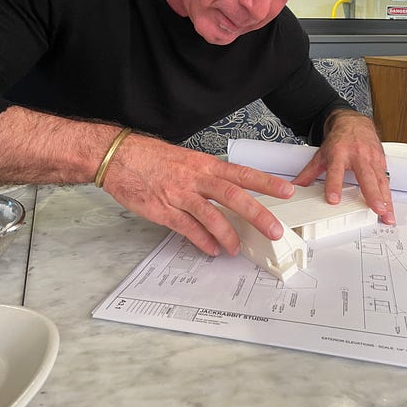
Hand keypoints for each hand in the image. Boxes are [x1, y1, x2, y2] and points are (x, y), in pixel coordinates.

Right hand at [103, 134, 294, 255]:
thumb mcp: (187, 160)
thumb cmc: (153, 158)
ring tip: (236, 248)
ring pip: (211, 216)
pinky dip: (202, 241)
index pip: (242, 173)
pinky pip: (187, 229)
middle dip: (257, 214)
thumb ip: (208, 177)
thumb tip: (229, 194)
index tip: (287, 190)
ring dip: (228, 235)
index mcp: (204, 164)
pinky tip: (211, 249)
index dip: (266, 182)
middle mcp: (196, 178)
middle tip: (273, 229)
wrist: (119, 157)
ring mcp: (180, 195)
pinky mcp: (163, 210)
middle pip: (233, 196)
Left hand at [293, 110, 394, 223]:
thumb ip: (308, 173)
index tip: (333, 199)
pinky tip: (389, 208)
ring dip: (385, 199)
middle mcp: (358, 155)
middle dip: (372, 193)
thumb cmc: (339, 140)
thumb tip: (295, 186)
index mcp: (339, 153)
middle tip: (376, 208)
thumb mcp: (321, 155)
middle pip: (366, 176)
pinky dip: (389, 196)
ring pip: (380, 180)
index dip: (334, 185)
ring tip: (386, 215)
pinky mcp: (381, 161)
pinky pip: (386, 180)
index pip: (336, 171)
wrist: (353, 122)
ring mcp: (372, 158)